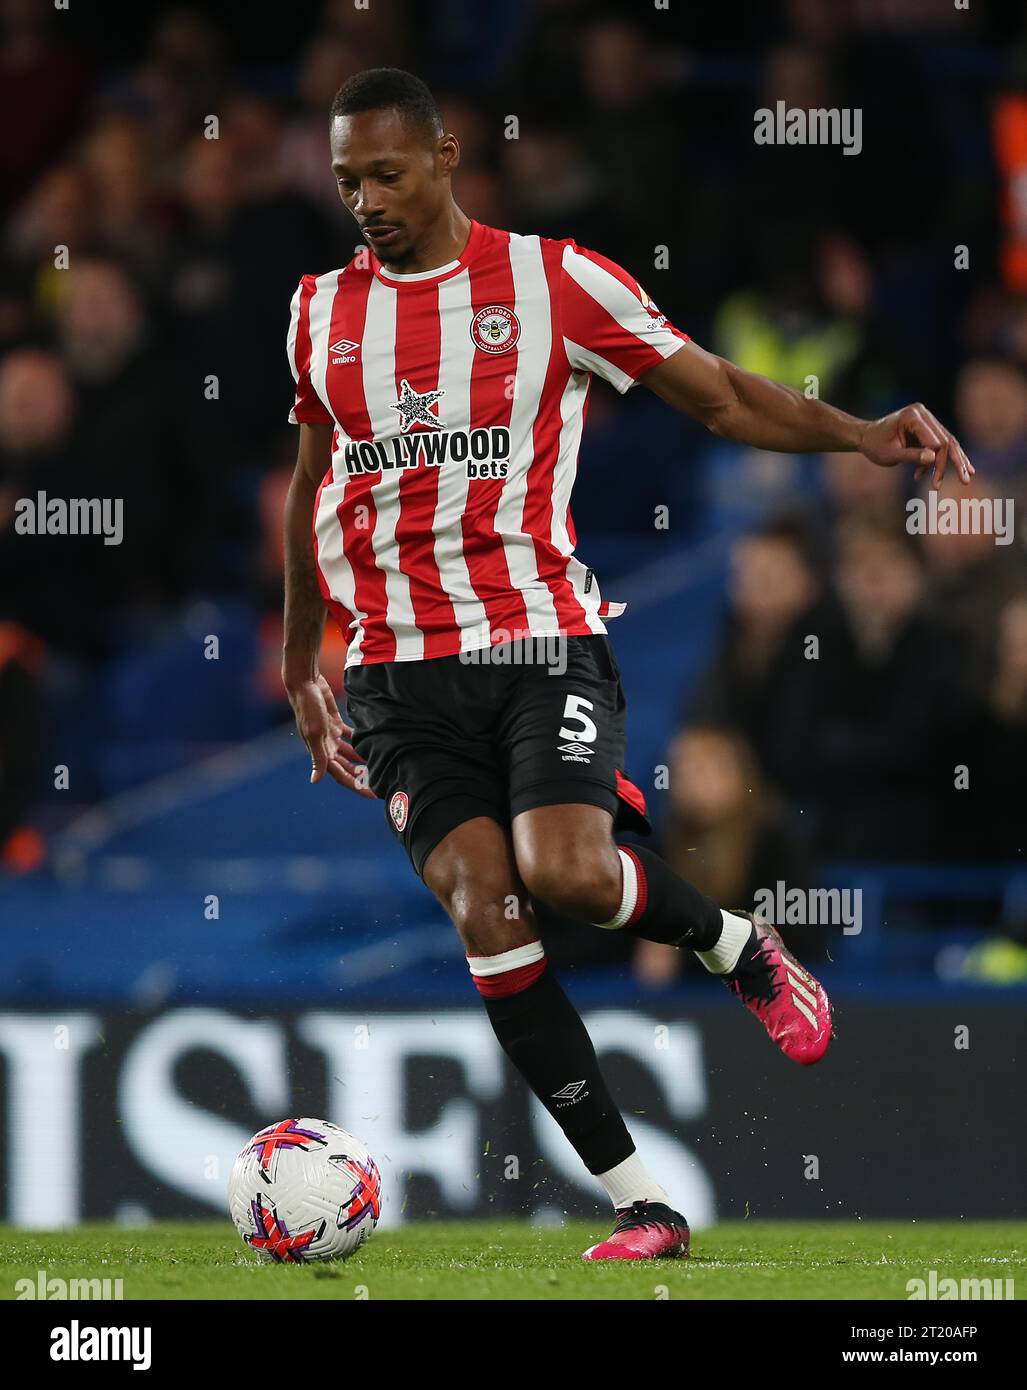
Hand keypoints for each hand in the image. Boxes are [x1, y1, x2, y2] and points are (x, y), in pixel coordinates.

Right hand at [285, 673, 376, 797]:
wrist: (305, 683)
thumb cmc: (308, 708)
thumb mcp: (314, 733)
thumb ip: (318, 757)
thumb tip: (315, 781)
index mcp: (320, 752)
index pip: (341, 775)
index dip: (356, 786)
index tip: (371, 794)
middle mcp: (325, 746)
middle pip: (347, 767)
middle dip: (361, 776)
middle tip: (380, 781)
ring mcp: (330, 734)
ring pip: (349, 753)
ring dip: (362, 759)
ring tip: (379, 764)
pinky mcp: (334, 722)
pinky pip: (349, 736)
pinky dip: (359, 740)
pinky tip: (373, 742)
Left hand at [859, 403, 973, 488]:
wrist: (866, 437)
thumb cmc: (874, 446)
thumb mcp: (889, 455)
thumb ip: (911, 456)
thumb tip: (934, 458)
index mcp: (912, 417)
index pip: (936, 441)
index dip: (939, 463)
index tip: (935, 483)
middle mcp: (922, 413)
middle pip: (946, 439)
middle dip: (956, 461)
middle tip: (967, 480)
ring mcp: (926, 418)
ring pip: (947, 440)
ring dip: (955, 460)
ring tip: (967, 475)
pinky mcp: (926, 426)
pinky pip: (939, 442)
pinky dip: (941, 459)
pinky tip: (938, 476)